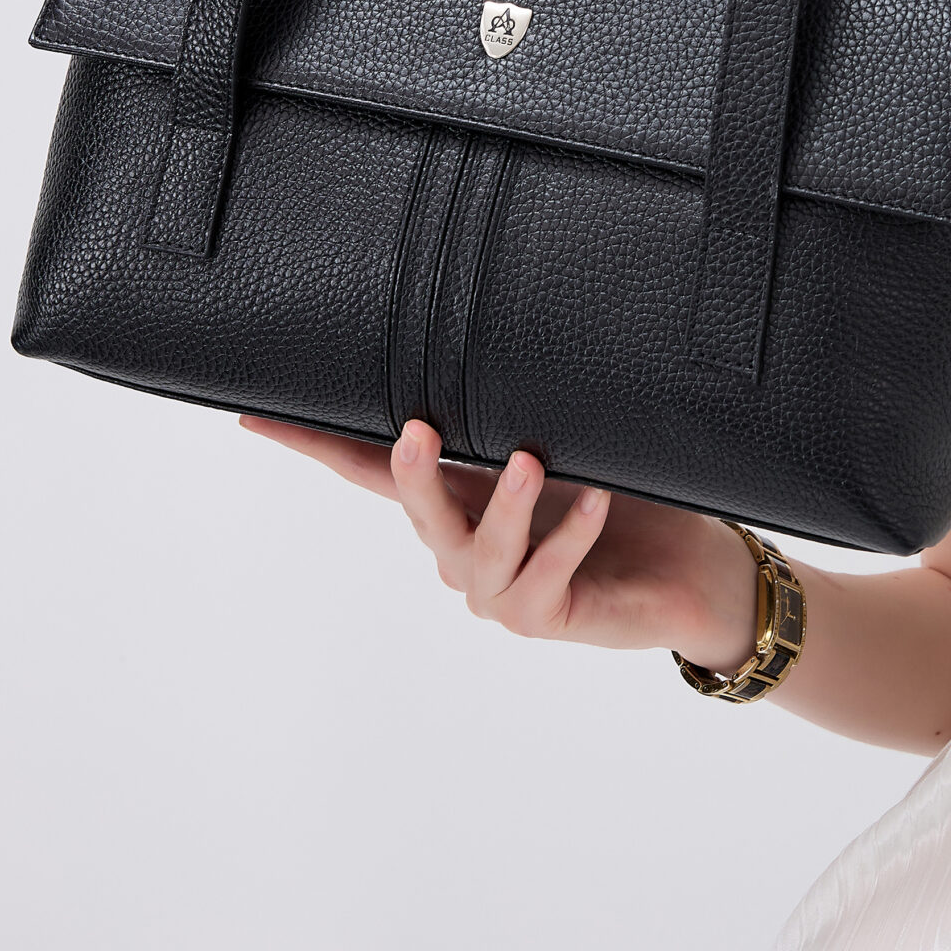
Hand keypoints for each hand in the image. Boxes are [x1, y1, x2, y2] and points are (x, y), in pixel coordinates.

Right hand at [238, 415, 760, 667]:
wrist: (693, 572)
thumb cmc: (631, 497)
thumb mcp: (571, 442)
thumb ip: (526, 409)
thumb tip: (499, 332)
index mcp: (460, 499)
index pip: (370, 470)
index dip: (314, 445)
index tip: (257, 413)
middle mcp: (467, 549)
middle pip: (417, 514)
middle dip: (412, 475)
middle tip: (417, 431)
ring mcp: (503, 592)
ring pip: (477, 554)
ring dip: (504, 508)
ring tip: (530, 462)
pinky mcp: (548, 618)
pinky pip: (547, 578)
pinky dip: (568, 535)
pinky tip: (595, 502)